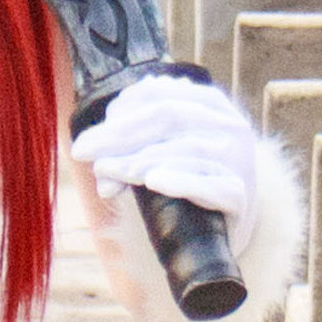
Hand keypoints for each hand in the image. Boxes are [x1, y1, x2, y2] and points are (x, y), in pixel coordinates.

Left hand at [79, 70, 277, 239]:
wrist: (225, 227)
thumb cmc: (184, 182)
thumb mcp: (155, 156)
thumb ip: (127, 148)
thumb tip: (94, 156)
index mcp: (210, 104)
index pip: (160, 94)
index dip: (120, 110)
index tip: (89, 137)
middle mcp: (229, 126)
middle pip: (169, 117)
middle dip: (119, 133)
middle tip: (81, 151)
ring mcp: (239, 160)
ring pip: (185, 150)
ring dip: (138, 159)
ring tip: (104, 170)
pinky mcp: (240, 196)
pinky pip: (210, 186)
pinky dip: (180, 181)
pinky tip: (153, 182)